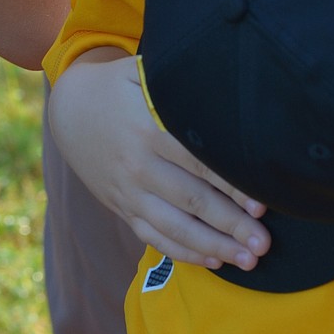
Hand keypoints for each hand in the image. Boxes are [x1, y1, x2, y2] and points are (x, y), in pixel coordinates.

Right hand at [48, 50, 271, 271]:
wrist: (69, 108)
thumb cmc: (118, 85)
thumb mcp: (143, 71)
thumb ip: (182, 81)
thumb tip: (225, 78)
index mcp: (148, 128)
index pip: (197, 162)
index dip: (230, 184)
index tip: (262, 202)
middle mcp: (137, 165)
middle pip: (191, 200)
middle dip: (231, 224)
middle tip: (264, 243)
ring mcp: (128, 191)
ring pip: (175, 226)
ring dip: (214, 246)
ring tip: (250, 260)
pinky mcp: (122, 206)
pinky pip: (154, 235)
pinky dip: (184, 252)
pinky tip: (214, 261)